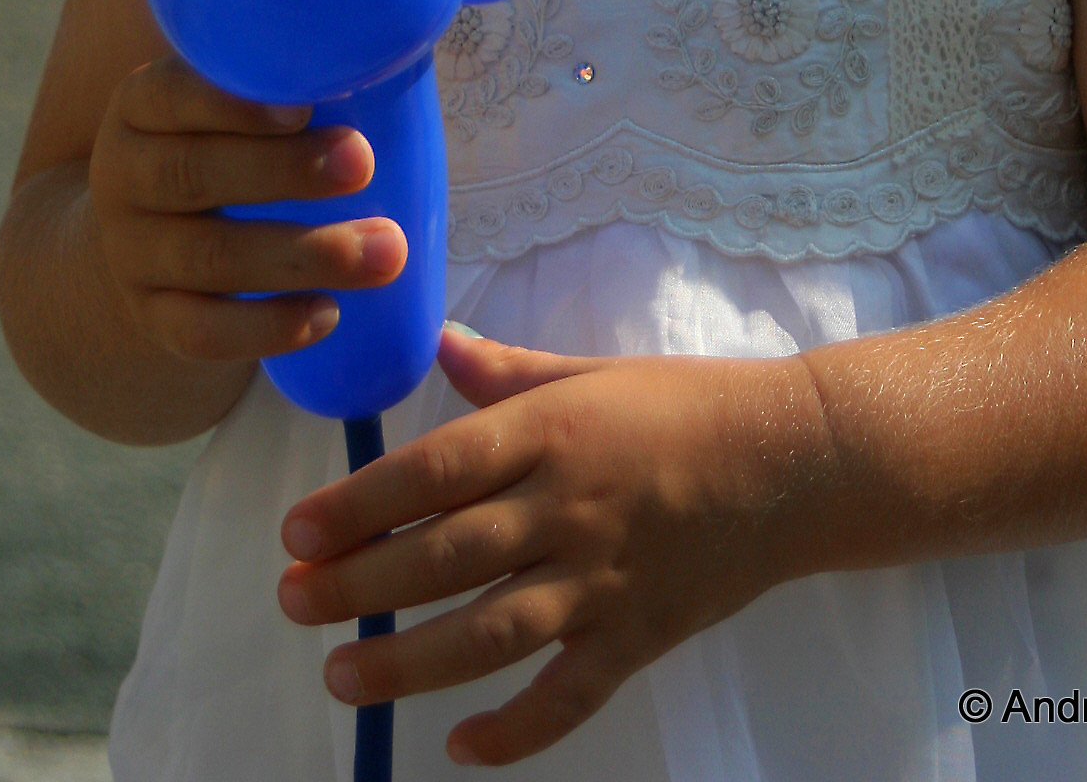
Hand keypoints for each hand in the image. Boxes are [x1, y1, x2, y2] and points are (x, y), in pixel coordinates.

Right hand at [86, 54, 407, 363]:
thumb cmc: (222, 143)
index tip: (305, 106)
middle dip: (284, 172)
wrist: (141, 231)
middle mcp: (124, 175)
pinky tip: (329, 315)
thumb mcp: (229, 99)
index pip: (173, 95)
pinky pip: (201, 331)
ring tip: (387, 252)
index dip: (234, 103)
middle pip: (193, 174)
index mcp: (143, 105)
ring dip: (303, 256)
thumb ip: (285, 73)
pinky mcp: (152, 317)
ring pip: (208, 258)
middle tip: (362, 165)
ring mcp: (132, 253)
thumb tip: (395, 38)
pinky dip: (265, 329)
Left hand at [276, 327, 829, 766]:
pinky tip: (459, 749)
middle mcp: (568, 506)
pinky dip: (514, 731)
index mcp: (553, 431)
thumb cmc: (685, 404)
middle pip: (445, 556)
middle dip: (358, 585)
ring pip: (489, 634)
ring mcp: (603, 579)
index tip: (297, 532)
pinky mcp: (638, 637)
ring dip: (407, 663)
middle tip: (292, 602)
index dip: (360, 505)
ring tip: (341, 675)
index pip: (436, 471)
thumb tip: (438, 344)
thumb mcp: (592, 371)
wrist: (794, 461)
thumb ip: (508, 374)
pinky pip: (568, 697)